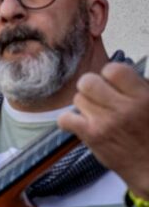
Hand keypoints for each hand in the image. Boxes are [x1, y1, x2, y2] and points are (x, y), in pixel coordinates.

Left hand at [58, 62, 148, 197]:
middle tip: (100, 97)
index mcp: (143, 96)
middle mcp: (123, 108)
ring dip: (85, 104)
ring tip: (97, 113)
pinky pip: (65, 119)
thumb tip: (117, 74)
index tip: (113, 83)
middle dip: (92, 87)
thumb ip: (139, 87)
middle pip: (88, 82)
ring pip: (78, 99)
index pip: (113, 69)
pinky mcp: (92, 137)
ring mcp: (105, 122)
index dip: (109, 74)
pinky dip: (69, 120)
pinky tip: (81, 124)